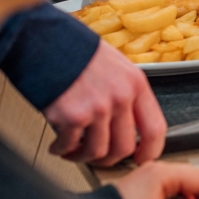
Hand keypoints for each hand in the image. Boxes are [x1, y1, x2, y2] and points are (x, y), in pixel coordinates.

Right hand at [45, 40, 166, 166]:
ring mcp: (97, 108)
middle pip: (124, 147)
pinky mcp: (72, 116)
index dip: (150, 151)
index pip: (155, 128)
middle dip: (109, 159)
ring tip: (72, 150)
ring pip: (98, 152)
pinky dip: (62, 150)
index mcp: (135, 83)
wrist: (44, 39)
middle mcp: (120, 97)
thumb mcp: (115, 64)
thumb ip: (125, 91)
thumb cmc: (75, 49)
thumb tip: (128, 121)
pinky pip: (70, 146)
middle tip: (97, 157)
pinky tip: (57, 144)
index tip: (142, 158)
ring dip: (83, 156)